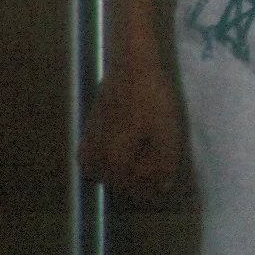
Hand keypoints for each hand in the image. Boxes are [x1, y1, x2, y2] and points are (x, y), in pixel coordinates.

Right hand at [79, 57, 183, 199]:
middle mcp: (94, 159)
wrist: (130, 66)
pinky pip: (101, 158)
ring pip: (110, 171)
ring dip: (129, 166)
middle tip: (159, 155)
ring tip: (147, 146)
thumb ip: (165, 164)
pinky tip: (131, 141)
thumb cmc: (150, 98)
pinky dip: (116, 156)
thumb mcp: (166, 133)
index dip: (154, 180)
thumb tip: (163, 187)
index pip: (136, 188)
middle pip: (121, 181)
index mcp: (113, 162)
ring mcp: (87, 147)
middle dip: (141, 174)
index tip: (166, 164)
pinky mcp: (87, 134)